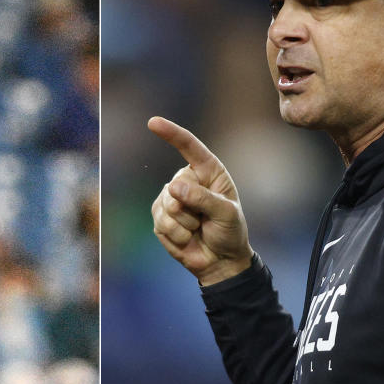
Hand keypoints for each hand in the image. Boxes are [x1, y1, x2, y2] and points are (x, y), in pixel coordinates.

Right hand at [148, 116, 253, 285]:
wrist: (220, 261)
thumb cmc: (230, 232)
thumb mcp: (226, 213)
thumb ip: (203, 198)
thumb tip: (173, 188)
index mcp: (208, 172)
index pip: (189, 148)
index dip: (172, 134)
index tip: (154, 123)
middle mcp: (187, 181)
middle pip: (176, 185)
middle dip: (191, 207)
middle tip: (206, 220)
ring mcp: (170, 199)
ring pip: (167, 206)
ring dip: (185, 224)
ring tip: (197, 229)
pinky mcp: (160, 217)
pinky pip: (161, 222)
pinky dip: (177, 235)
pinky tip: (187, 238)